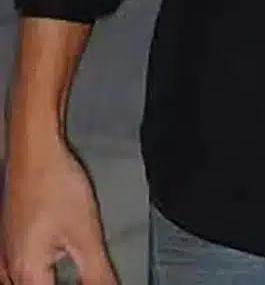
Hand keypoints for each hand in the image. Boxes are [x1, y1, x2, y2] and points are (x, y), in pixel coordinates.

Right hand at [0, 139, 116, 284]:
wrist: (35, 150)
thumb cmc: (54, 183)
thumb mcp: (86, 233)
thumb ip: (98, 272)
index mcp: (26, 273)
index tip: (95, 282)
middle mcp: (9, 269)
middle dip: (60, 283)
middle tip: (87, 276)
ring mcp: (5, 256)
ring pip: (28, 282)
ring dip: (51, 279)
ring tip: (75, 272)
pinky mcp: (9, 243)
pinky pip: (22, 271)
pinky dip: (42, 273)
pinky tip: (56, 262)